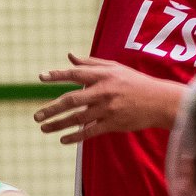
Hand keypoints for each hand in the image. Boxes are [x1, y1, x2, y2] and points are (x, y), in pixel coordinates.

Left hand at [34, 55, 177, 143]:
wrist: (159, 101)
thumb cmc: (134, 82)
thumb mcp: (114, 67)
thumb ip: (90, 62)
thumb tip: (69, 56)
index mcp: (103, 75)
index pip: (76, 74)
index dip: (58, 75)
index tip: (41, 77)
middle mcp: (104, 91)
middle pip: (72, 100)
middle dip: (52, 108)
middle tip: (36, 116)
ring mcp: (108, 109)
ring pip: (78, 118)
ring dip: (59, 124)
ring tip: (44, 128)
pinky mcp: (113, 123)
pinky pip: (90, 131)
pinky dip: (75, 136)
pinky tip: (63, 140)